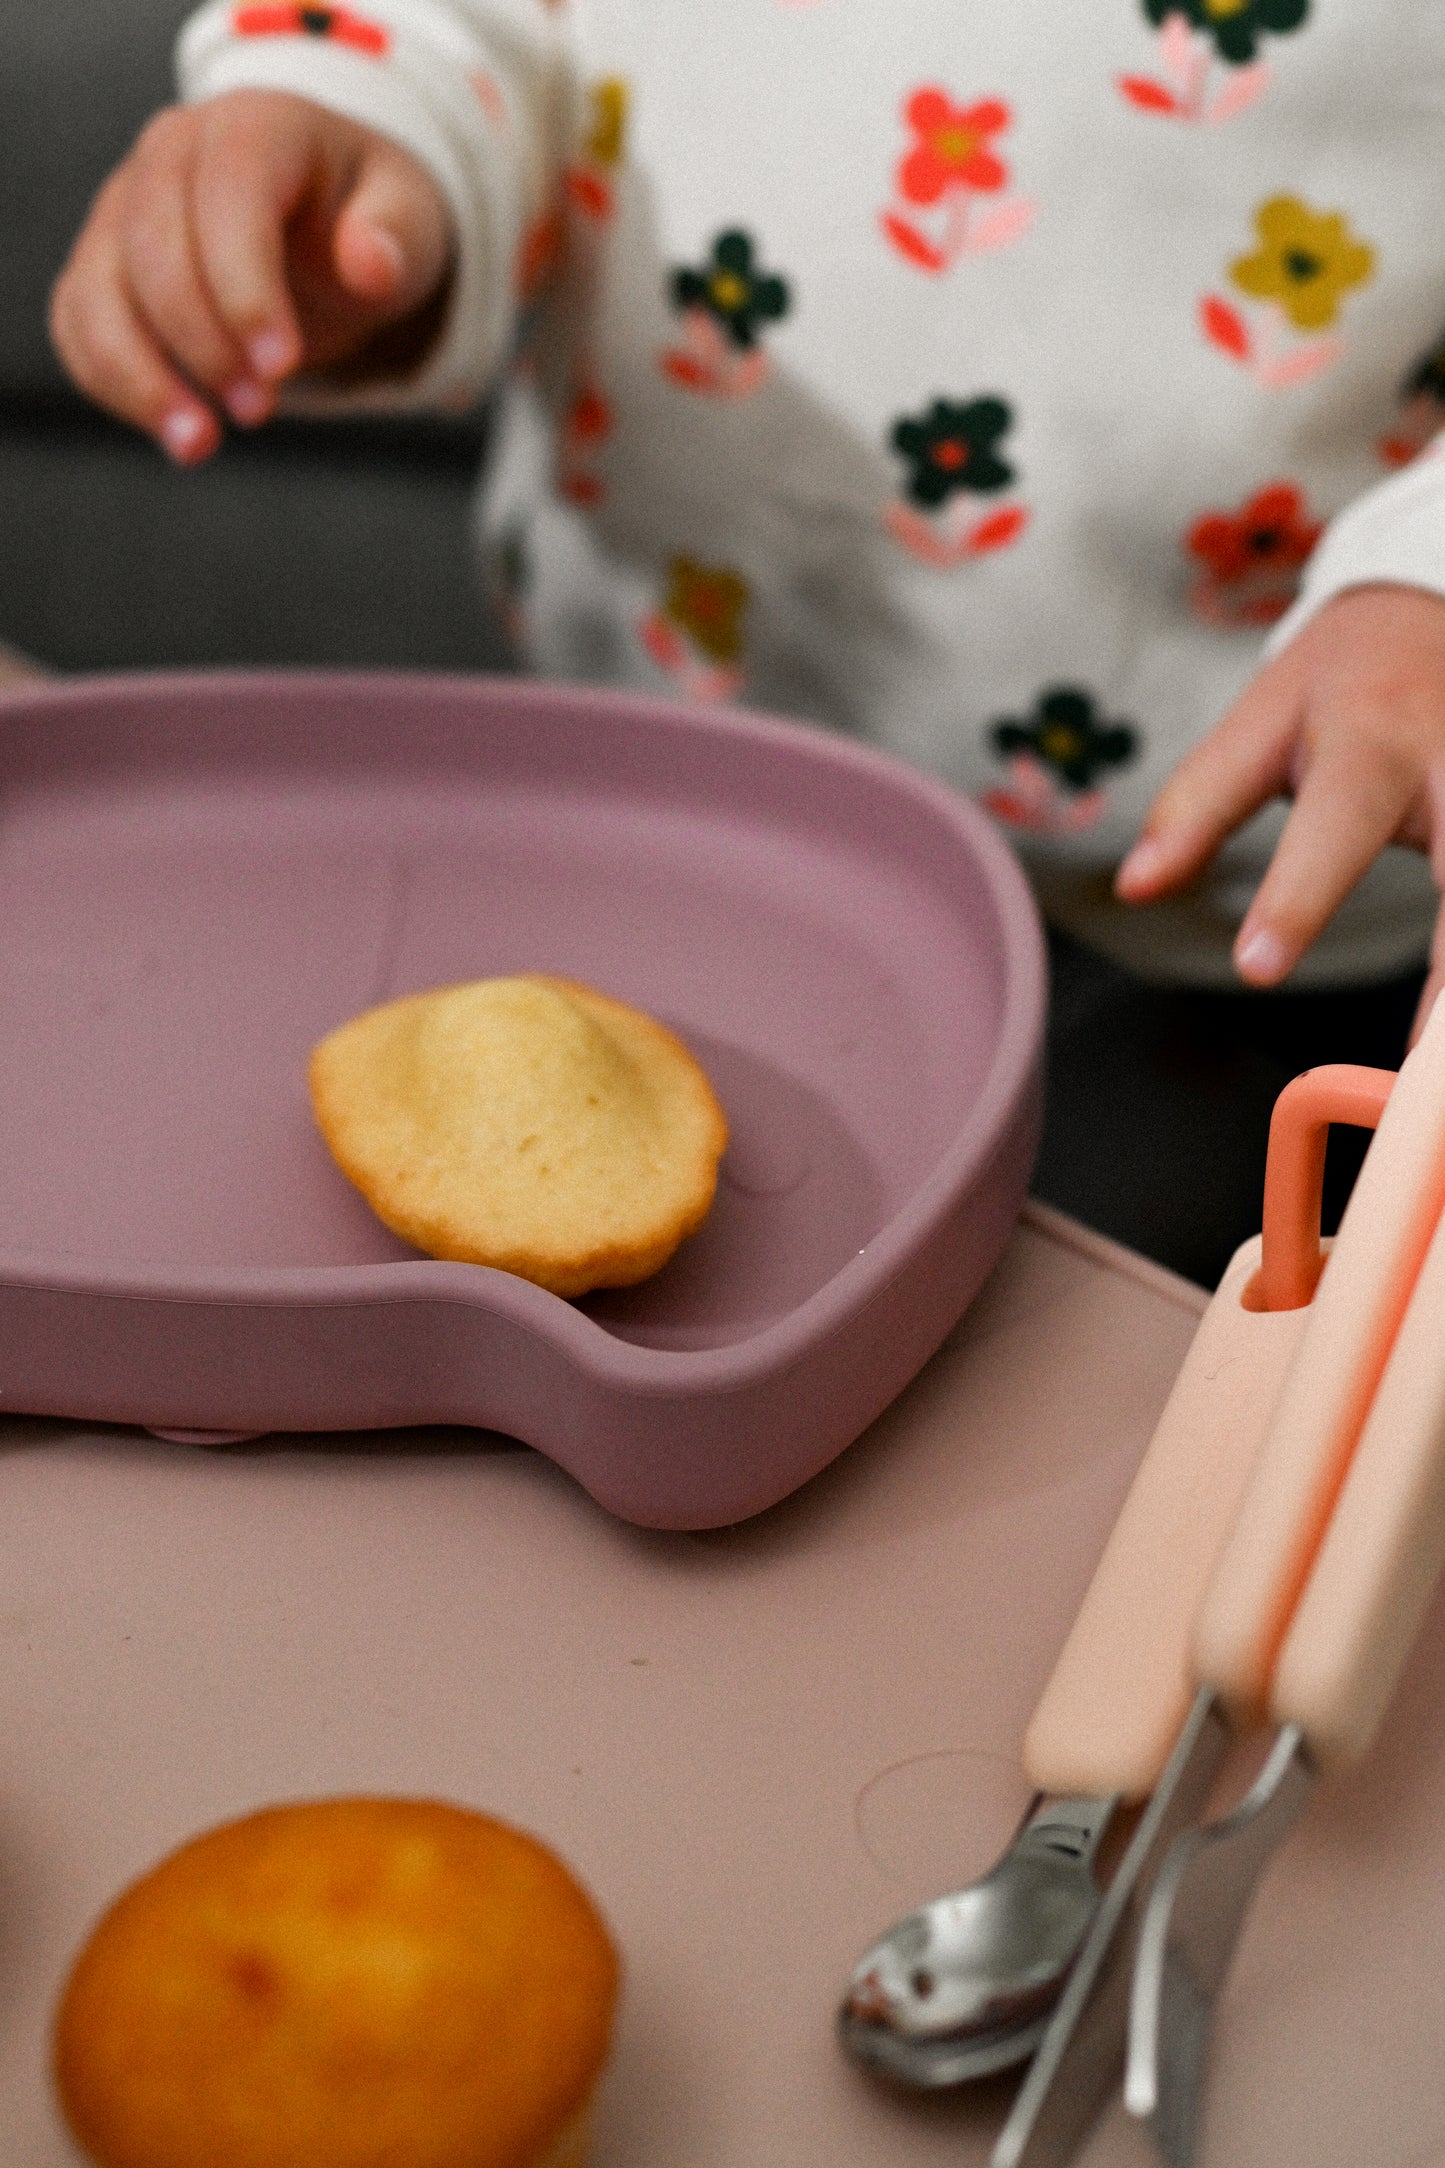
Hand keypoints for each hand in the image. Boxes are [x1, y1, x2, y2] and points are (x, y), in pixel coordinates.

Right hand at [50, 89, 452, 464]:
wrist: (324, 222)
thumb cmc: (365, 216)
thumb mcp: (406, 218)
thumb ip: (394, 237)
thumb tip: (371, 265)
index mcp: (253, 127)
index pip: (229, 193)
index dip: (245, 285)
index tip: (280, 366)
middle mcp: (171, 154)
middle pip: (153, 245)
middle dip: (202, 341)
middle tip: (260, 410)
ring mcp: (125, 208)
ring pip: (100, 288)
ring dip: (141, 377)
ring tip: (200, 445)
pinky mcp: (104, 266)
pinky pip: (80, 325)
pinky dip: (115, 385)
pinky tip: (173, 431)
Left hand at [1115, 584, 1444, 1037]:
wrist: (1432, 607)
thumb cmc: (1341, 681)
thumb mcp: (1258, 721)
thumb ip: (1197, 806)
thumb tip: (1134, 884)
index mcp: (1372, 743)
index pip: (1333, 826)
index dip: (1297, 899)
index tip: (1258, 967)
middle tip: (1419, 1064)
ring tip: (1437, 1083)